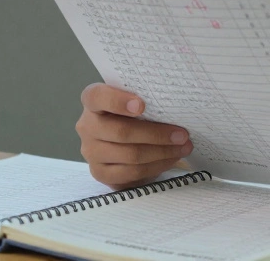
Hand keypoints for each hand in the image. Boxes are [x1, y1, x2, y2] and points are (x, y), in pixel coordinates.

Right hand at [76, 83, 192, 188]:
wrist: (122, 140)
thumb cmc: (132, 114)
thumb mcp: (134, 100)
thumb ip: (144, 99)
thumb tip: (175, 108)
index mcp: (92, 100)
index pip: (97, 97)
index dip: (118, 101)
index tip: (142, 105)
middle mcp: (86, 126)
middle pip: (122, 131)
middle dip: (157, 134)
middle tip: (182, 134)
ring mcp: (90, 151)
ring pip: (130, 155)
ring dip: (161, 152)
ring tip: (183, 147)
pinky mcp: (99, 173)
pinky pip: (130, 173)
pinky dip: (155, 167)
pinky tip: (170, 159)